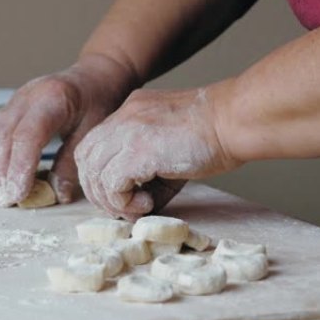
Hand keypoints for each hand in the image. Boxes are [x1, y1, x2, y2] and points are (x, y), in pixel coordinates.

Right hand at [0, 55, 135, 205]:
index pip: (26, 137)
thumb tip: (57, 194)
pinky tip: (1, 174)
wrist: (93, 76)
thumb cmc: (97, 101)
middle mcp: (27, 96)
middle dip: (2, 172)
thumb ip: (72, 163)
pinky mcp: (10, 107)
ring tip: (3, 191)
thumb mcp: (92, 132)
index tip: (18, 194)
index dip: (19, 168)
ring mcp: (15, 100)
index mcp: (52, 99)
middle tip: (8, 199)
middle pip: (3, 137)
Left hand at [74, 84, 239, 220]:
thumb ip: (146, 171)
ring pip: (94, 173)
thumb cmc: (214, 136)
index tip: (120, 193)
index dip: (99, 173)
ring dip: (111, 200)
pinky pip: (112, 185)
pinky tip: (147, 204)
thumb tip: (135, 205)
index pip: (94, 145)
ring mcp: (127, 131)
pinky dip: (124, 202)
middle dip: (98, 190)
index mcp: (130, 112)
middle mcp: (122, 117)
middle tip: (123, 207)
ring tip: (139, 208)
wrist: (234, 121)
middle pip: (86, 159)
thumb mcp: (169, 149)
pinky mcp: (137, 150)